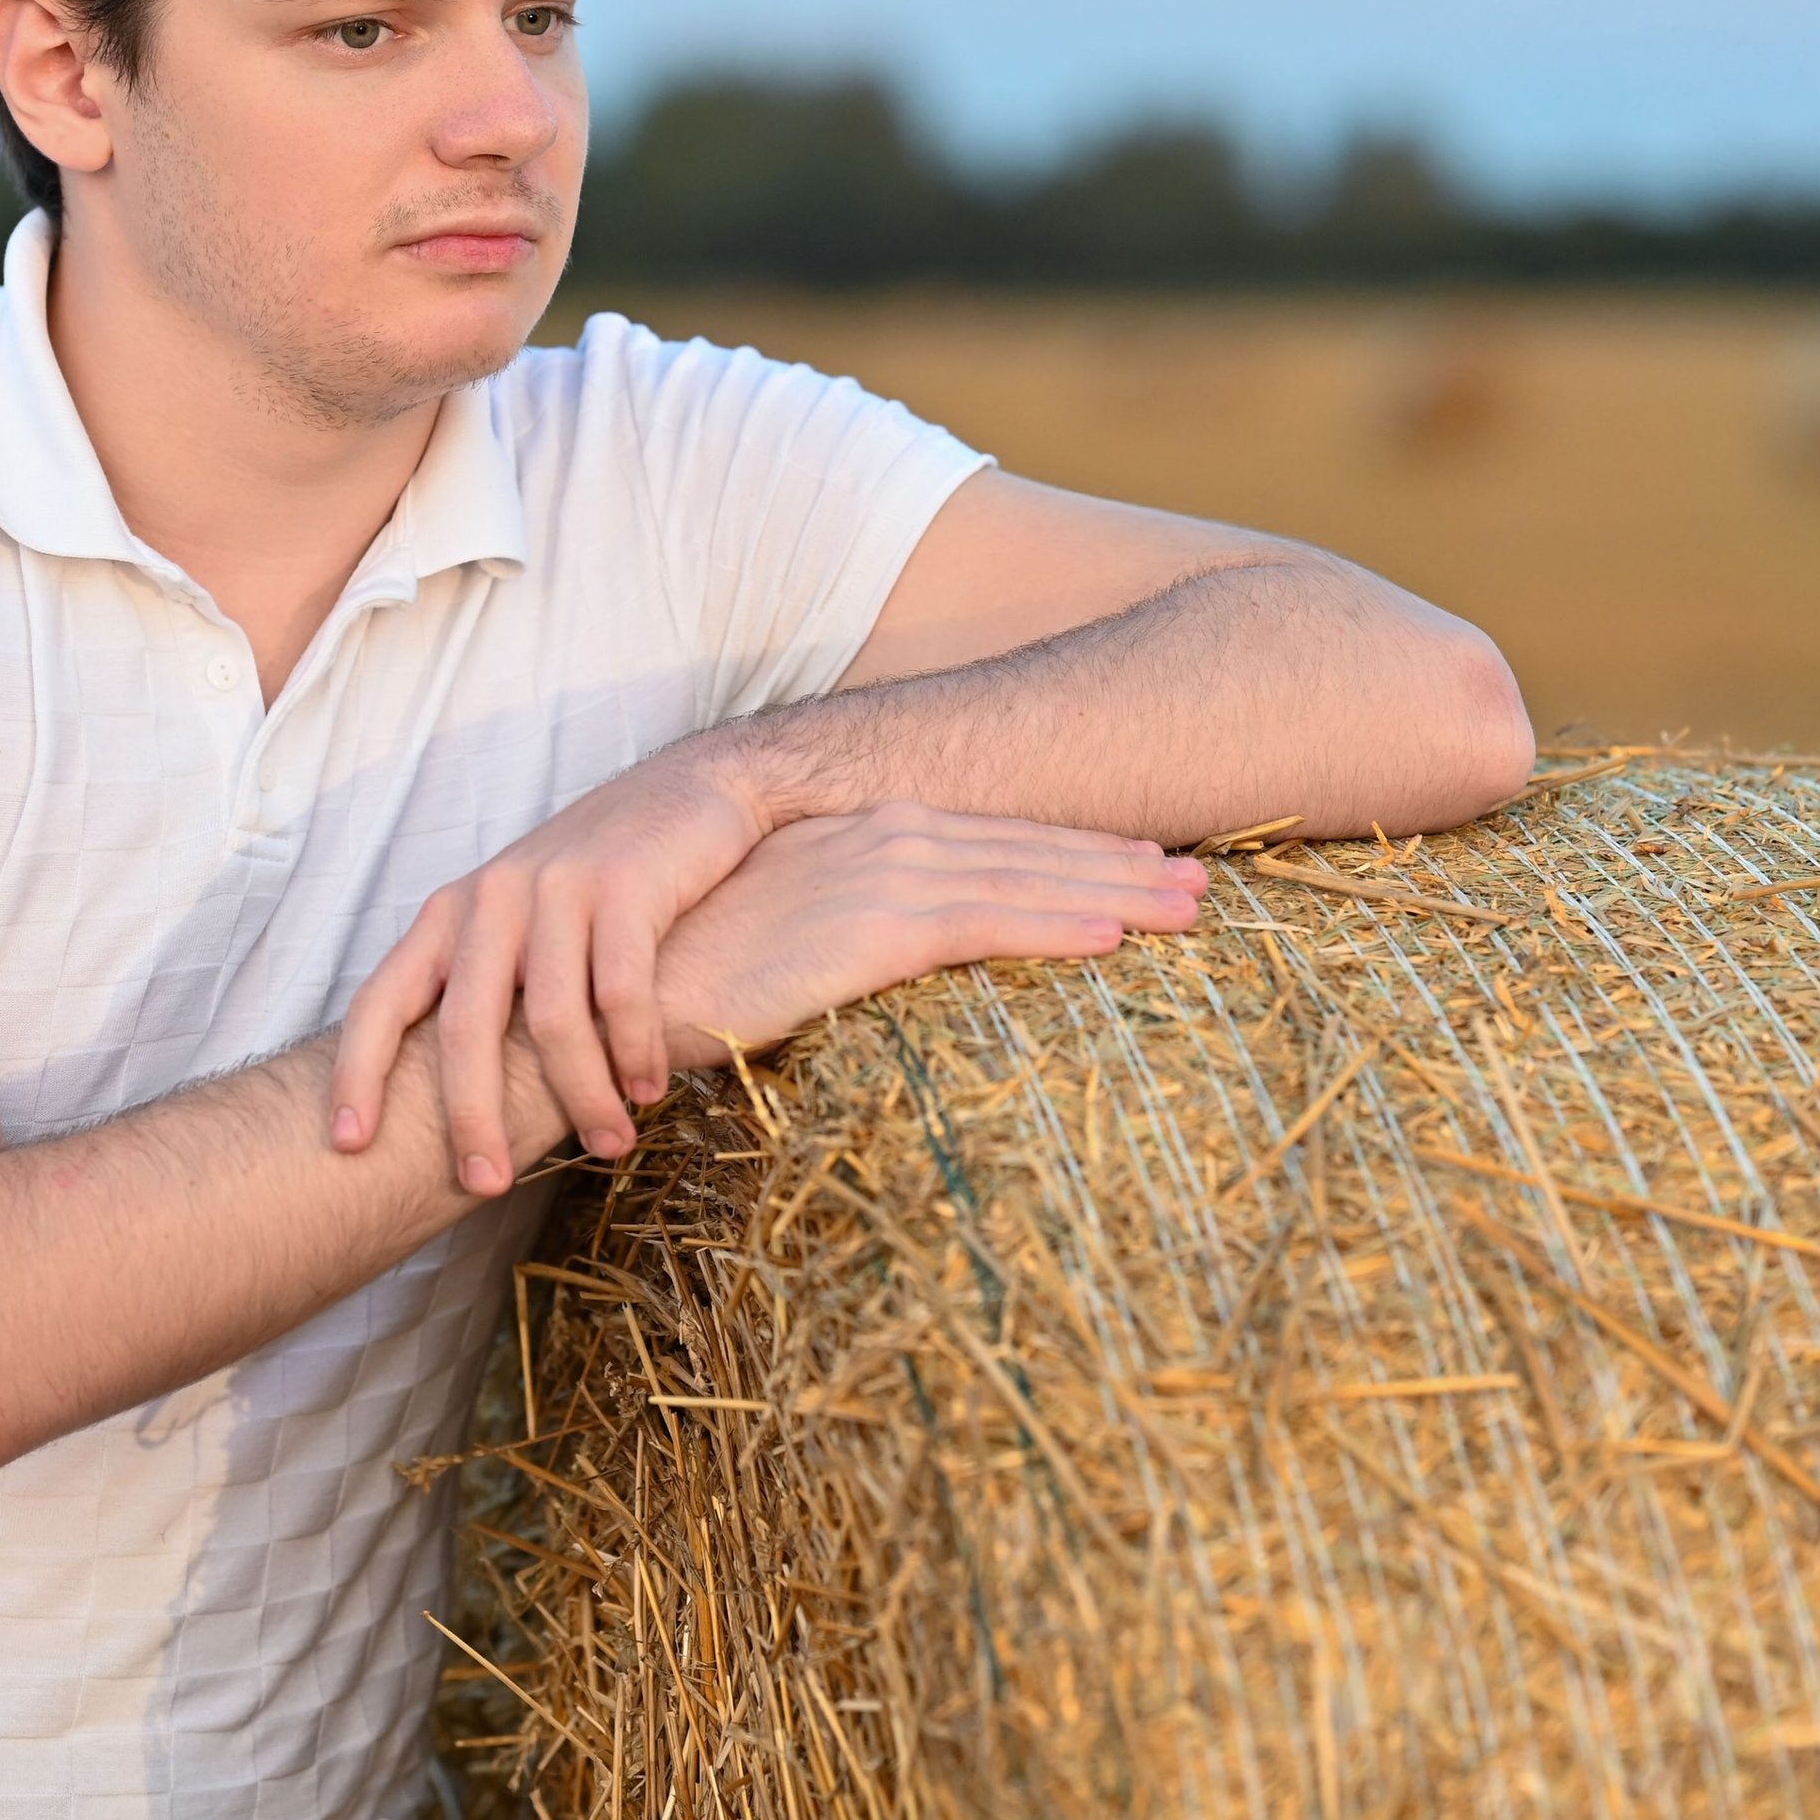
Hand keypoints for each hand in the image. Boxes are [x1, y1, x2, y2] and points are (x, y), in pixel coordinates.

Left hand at [330, 746, 762, 1194]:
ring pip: (551, 1021)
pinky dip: (635, 1051)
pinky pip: (621, 991)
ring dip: (582, 1097)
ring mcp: (556, 887)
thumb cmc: (596, 879)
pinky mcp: (624, 884)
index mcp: (449, 914)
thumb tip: (446, 1098)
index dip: (356, 1073)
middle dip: (472, 1117)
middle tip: (485, 1184)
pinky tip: (650, 1088)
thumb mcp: (519, 921)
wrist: (688, 793)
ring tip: (612, 1145)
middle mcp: (491, 897)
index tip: (349, 1145)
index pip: (381, 999)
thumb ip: (483, 985)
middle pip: (464, 1027)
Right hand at [653, 804, 1206, 1070]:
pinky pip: (985, 925)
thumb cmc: (681, 972)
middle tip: (1202, 880)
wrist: (617, 980)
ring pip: (1024, 882)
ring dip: (1116, 894)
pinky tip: (1115, 939)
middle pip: (1025, 852)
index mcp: (860, 839)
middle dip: (1119, 865)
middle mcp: (879, 839)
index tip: (1138, 861)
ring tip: (1191, 906)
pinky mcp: (868, 925)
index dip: (1069, 853)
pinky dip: (1055, 928)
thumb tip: (876, 957)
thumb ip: (836, 934)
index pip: (988, 841)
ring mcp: (877, 876)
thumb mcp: (776, 938)